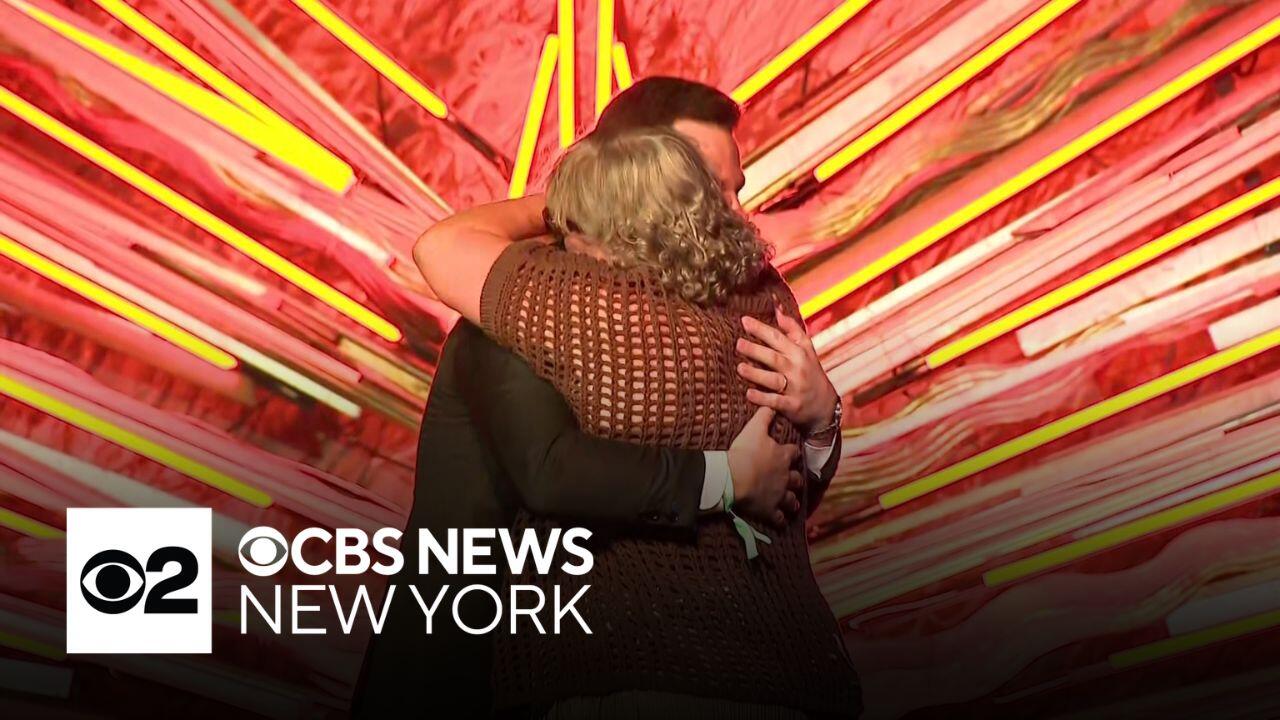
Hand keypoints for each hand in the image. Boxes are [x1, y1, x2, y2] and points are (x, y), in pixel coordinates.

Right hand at [727, 407, 803, 527]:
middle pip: (797, 479)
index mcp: (783, 456)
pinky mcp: (770, 510)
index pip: (794, 453)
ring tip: (793, 503)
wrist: (734, 477)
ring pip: (791, 500)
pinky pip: (779, 518)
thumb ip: (764, 416)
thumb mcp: (754, 429)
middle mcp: (785, 476)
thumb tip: (771, 405)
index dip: (793, 453)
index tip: (792, 454)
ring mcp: (779, 495)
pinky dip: (780, 520)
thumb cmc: (744, 452)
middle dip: (797, 480)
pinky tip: (780, 521)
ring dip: (792, 502)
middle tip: (795, 481)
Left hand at [737, 309, 838, 431]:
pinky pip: (776, 401)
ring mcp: (795, 388)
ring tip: (740, 368)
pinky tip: (748, 394)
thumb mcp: (805, 348)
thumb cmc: (809, 371)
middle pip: (774, 357)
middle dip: (756, 350)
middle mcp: (797, 368)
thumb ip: (791, 328)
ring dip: (756, 374)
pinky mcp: (792, 405)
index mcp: (799, 352)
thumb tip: (777, 307)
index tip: (744, 320)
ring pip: (773, 380)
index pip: (778, 337)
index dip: (761, 329)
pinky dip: (762, 398)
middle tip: (738, 343)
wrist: (824, 404)